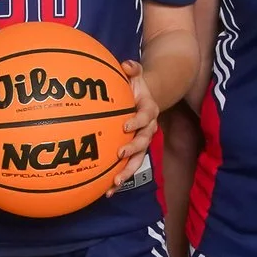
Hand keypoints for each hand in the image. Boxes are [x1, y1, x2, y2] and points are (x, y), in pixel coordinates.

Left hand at [113, 59, 159, 193]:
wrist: (146, 97)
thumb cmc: (135, 86)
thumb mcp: (136, 75)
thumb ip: (132, 69)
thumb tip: (126, 65)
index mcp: (149, 110)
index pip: (146, 117)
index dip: (138, 121)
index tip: (126, 126)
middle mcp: (149, 129)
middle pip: (144, 143)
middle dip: (133, 151)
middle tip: (119, 155)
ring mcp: (142, 142)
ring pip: (138, 160)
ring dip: (127, 172)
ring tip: (114, 184)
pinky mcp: (134, 151)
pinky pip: (128, 166)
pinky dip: (118, 178)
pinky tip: (106, 191)